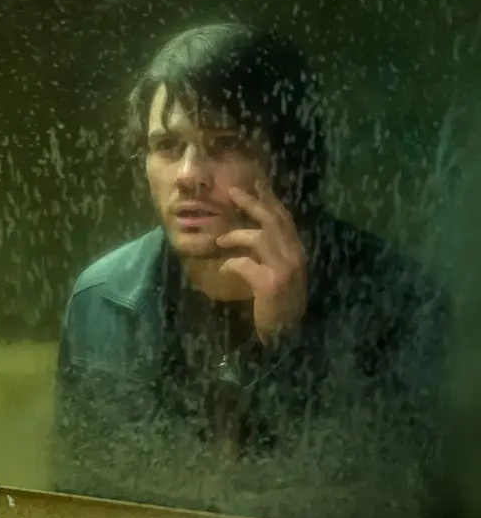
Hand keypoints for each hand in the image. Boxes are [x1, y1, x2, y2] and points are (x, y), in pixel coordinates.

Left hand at [216, 182, 306, 345]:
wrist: (287, 334)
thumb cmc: (280, 304)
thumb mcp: (280, 273)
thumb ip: (272, 253)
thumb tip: (253, 232)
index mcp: (298, 252)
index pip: (285, 218)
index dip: (270, 199)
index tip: (257, 183)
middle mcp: (295, 256)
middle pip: (273, 220)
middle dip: (252, 203)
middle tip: (233, 191)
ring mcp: (284, 269)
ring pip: (259, 237)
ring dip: (236, 236)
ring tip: (220, 240)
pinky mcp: (270, 283)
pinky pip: (245, 264)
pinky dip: (232, 264)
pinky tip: (224, 268)